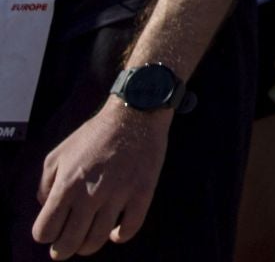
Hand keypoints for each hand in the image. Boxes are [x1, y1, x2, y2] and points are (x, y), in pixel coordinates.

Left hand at [34, 103, 170, 257]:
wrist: (135, 114)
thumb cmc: (94, 134)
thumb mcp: (58, 154)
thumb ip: (45, 184)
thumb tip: (47, 207)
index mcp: (67, 185)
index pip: (46, 230)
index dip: (46, 235)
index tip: (51, 232)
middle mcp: (91, 194)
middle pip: (69, 242)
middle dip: (62, 250)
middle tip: (65, 248)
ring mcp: (119, 195)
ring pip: (97, 240)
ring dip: (88, 246)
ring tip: (87, 242)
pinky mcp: (142, 193)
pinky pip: (130, 229)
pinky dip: (119, 237)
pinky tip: (115, 232)